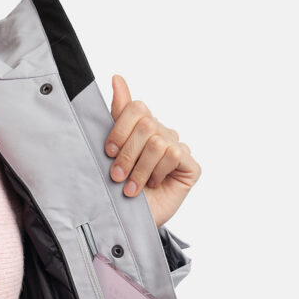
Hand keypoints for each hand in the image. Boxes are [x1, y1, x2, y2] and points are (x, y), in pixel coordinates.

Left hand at [105, 75, 201, 227]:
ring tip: (132, 187)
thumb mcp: (114, 150)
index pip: (136, 108)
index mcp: (144, 126)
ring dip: (140, 169)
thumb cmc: (120, 188)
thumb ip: (118, 114)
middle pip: (146, 125)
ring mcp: (178, 149)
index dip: (120, 129)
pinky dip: (158, 172)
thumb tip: (118, 78)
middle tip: (117, 175)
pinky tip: (154, 185)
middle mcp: (163, 134)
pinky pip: (174, 154)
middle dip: (127, 154)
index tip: (108, 151)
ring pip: (157, 142)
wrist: (129, 221)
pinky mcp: (191, 166)